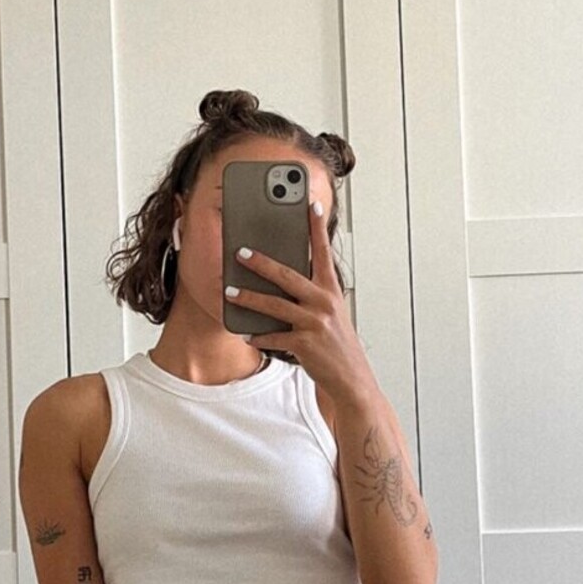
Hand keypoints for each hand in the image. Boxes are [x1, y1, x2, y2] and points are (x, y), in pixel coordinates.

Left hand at [226, 200, 375, 402]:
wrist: (351, 379)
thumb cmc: (338, 345)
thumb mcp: (331, 314)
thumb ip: (311, 295)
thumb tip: (283, 281)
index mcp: (331, 290)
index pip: (323, 252)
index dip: (316, 228)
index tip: (309, 204)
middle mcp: (324, 303)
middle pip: (287, 275)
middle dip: (261, 262)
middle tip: (241, 251)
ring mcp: (314, 323)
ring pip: (274, 305)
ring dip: (249, 298)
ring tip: (231, 292)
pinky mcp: (304, 344)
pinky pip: (273, 337)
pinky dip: (258, 336)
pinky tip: (246, 333)